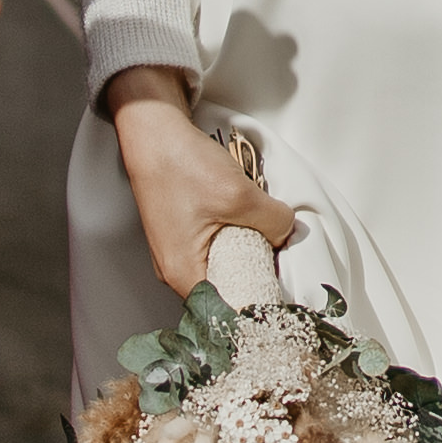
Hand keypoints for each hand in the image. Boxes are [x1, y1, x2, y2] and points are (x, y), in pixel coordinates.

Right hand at [107, 64, 309, 302]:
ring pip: (220, 267)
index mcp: (183, 274)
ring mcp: (175, 251)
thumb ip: (273, 221)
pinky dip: (233, 239)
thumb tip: (288, 232)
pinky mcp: (180, 232)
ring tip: (266, 240)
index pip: (226, 311)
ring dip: (245, 255)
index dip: (256, 304)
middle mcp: (173, 270)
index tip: (282, 293)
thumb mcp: (240, 196)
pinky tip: (248, 223)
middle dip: (254, 277)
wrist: (153, 131)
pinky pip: (212, 248)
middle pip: (224, 290)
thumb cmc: (181, 165)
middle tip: (280, 263)